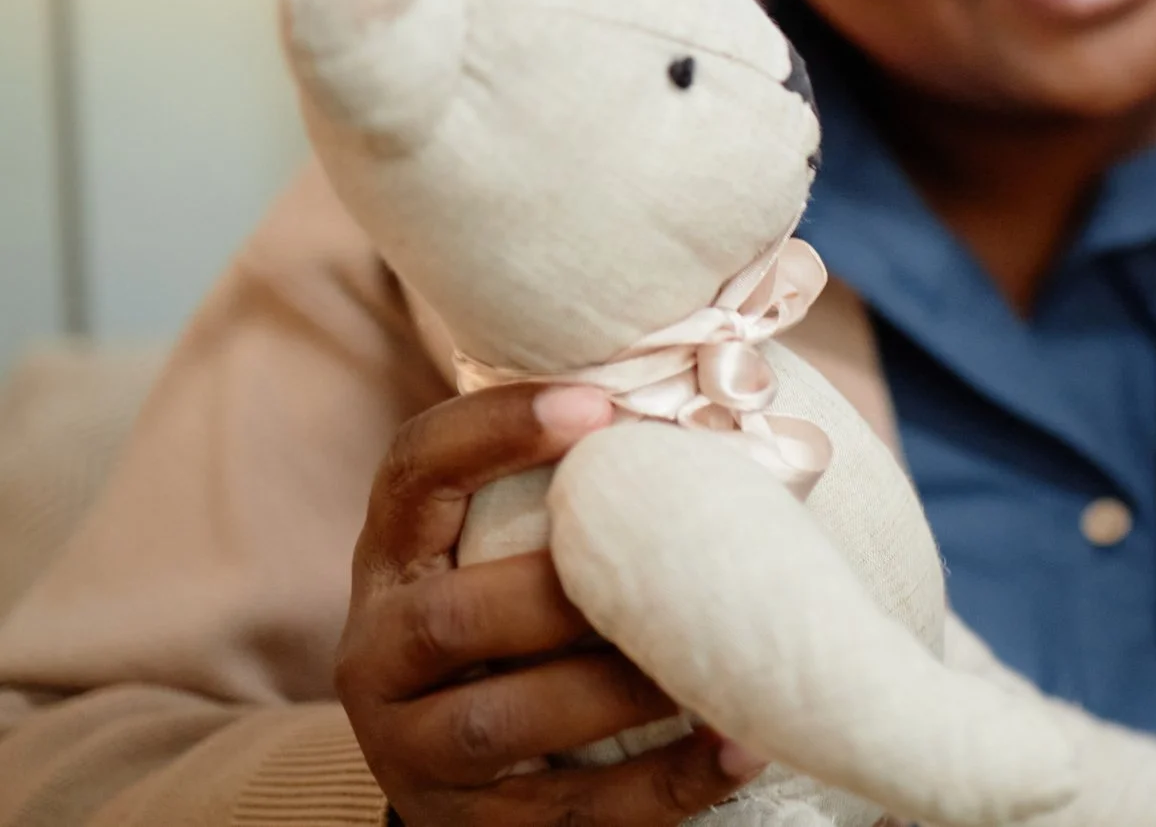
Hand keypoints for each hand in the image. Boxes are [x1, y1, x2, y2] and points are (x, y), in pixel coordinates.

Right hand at [337, 382, 767, 823]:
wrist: (452, 765)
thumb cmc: (514, 618)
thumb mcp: (501, 550)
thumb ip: (571, 492)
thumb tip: (719, 403)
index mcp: (395, 558)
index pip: (414, 473)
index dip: (493, 432)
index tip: (598, 406)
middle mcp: (379, 655)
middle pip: (448, 618)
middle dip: (561, 596)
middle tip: (667, 572)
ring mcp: (413, 752)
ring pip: (498, 724)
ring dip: (617, 692)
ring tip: (717, 668)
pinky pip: (570, 812)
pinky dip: (664, 784)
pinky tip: (741, 745)